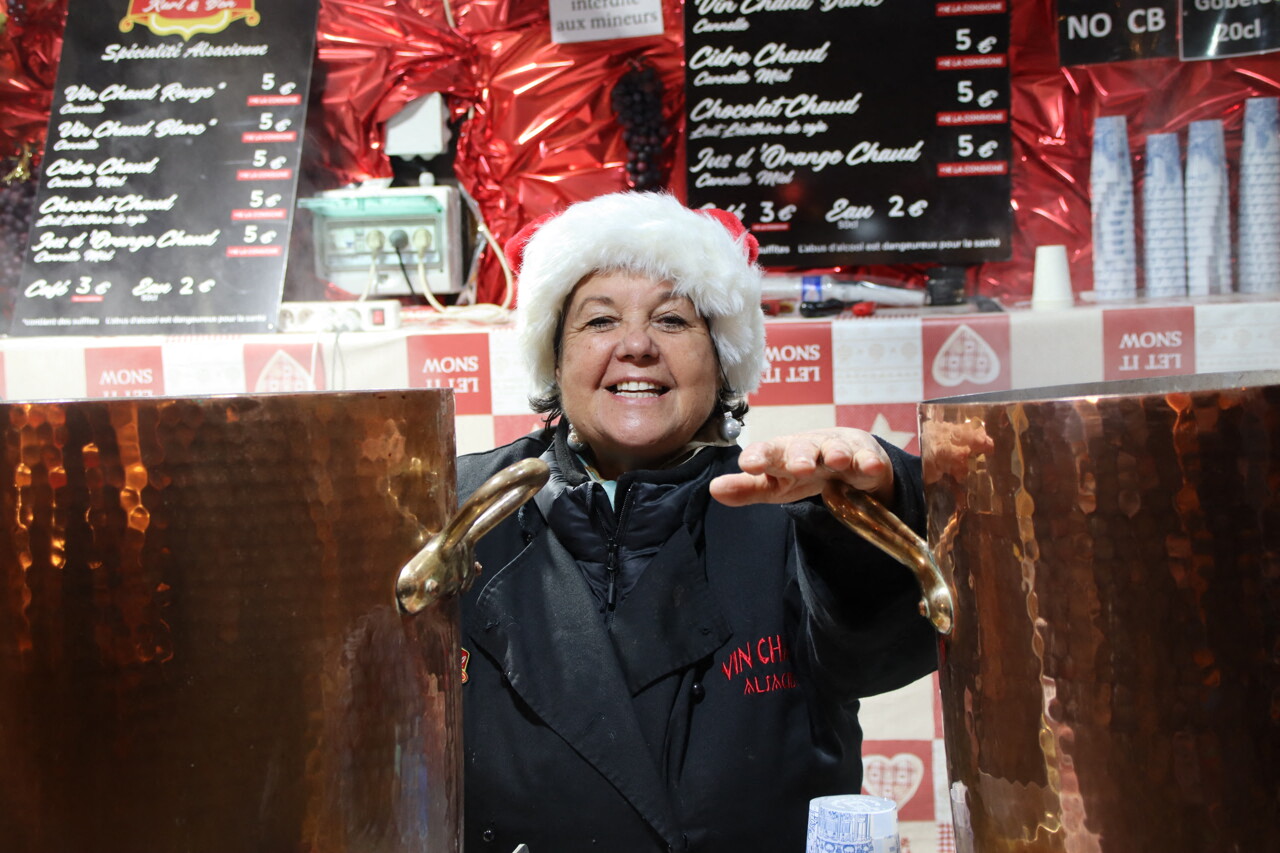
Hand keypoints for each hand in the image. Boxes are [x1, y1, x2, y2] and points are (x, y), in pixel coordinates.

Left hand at [709, 428, 894, 506]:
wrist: (848, 457)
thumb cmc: (804, 471)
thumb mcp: (776, 484)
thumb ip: (748, 489)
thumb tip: (714, 490)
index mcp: (782, 454)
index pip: (768, 453)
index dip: (759, 457)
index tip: (748, 464)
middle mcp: (809, 448)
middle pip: (803, 449)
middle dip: (800, 456)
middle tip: (797, 467)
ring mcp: (838, 451)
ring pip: (836, 450)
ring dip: (835, 454)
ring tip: (835, 461)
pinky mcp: (866, 458)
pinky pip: (868, 459)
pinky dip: (869, 462)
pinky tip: (870, 466)